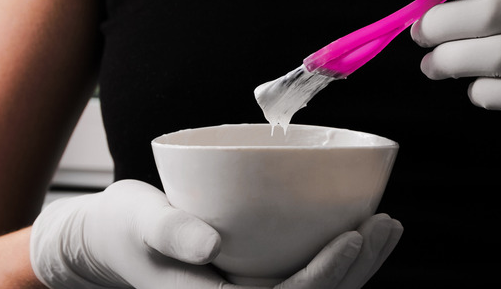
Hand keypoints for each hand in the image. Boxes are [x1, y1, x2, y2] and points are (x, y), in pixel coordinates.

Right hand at [30, 180, 401, 288]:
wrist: (113, 240)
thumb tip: (209, 246)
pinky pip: (304, 276)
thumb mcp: (140, 222)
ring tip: (387, 227)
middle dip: (356, 269)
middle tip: (385, 224)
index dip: (324, 276)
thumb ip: (171, 233)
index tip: (352, 234)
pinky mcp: (256, 280)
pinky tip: (359, 232)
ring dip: (358, 266)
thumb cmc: (124, 228)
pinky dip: (339, 259)